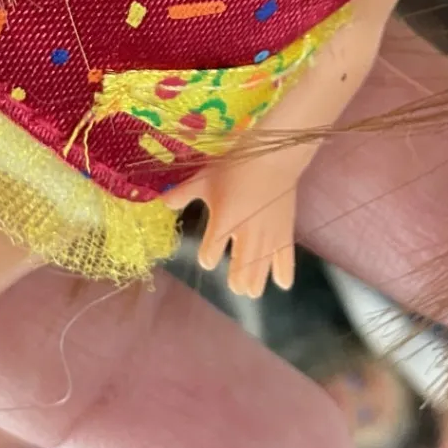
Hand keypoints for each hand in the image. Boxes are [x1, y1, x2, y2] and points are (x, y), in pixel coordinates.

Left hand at [164, 159, 301, 296]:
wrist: (272, 158)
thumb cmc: (236, 166)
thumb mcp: (204, 178)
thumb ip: (182, 193)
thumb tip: (161, 201)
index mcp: (222, 223)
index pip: (210, 254)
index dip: (208, 257)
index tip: (209, 255)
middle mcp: (244, 236)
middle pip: (238, 273)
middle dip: (235, 279)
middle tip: (234, 281)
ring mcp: (267, 238)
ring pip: (260, 272)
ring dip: (253, 283)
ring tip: (250, 289)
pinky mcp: (285, 234)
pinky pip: (286, 261)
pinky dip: (283, 274)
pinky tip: (282, 284)